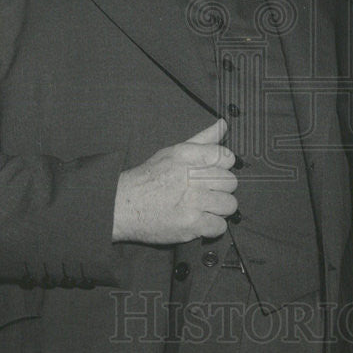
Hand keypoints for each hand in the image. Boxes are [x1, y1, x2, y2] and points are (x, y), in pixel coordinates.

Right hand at [112, 119, 237, 244]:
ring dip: (218, 209)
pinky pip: (220, 226)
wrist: (122, 206)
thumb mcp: (173, 152)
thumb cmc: (149, 178)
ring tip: (203, 208)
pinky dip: (212, 227)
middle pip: (230, 182)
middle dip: (220, 189)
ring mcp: (192, 201)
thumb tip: (223, 124)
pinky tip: (199, 222)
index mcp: (188, 155)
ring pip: (229, 205)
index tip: (211, 175)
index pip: (226, 157)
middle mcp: (191, 176)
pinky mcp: (191, 224)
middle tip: (205, 193)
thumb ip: (203, 139)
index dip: (222, 168)